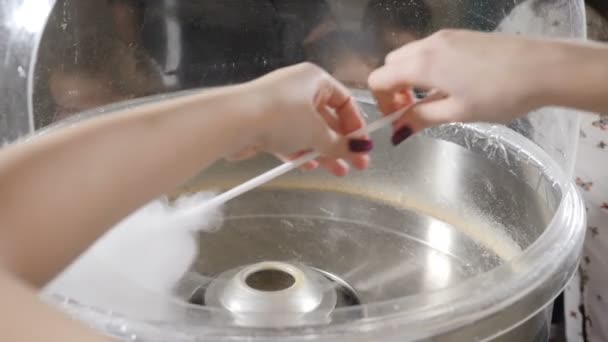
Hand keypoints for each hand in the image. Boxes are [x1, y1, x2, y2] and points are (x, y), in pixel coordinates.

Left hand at [234, 63, 371, 175]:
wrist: (234, 122)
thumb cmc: (281, 117)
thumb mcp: (317, 132)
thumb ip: (340, 144)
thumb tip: (361, 149)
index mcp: (315, 80)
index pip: (344, 101)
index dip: (356, 125)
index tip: (363, 146)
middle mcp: (298, 89)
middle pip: (327, 119)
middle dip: (341, 144)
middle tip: (357, 165)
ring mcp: (280, 107)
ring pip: (309, 132)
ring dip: (324, 152)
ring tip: (338, 172)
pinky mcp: (265, 125)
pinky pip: (290, 139)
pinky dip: (301, 152)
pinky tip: (310, 166)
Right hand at [368, 30, 560, 143]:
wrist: (543, 68)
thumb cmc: (499, 95)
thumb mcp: (457, 112)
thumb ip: (421, 118)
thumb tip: (396, 131)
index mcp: (422, 64)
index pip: (379, 78)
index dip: (381, 102)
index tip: (398, 119)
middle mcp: (428, 45)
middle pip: (391, 64)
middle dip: (392, 88)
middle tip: (412, 110)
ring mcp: (445, 37)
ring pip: (409, 55)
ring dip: (408, 78)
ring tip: (432, 100)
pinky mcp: (460, 36)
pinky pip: (428, 50)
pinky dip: (425, 68)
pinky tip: (449, 85)